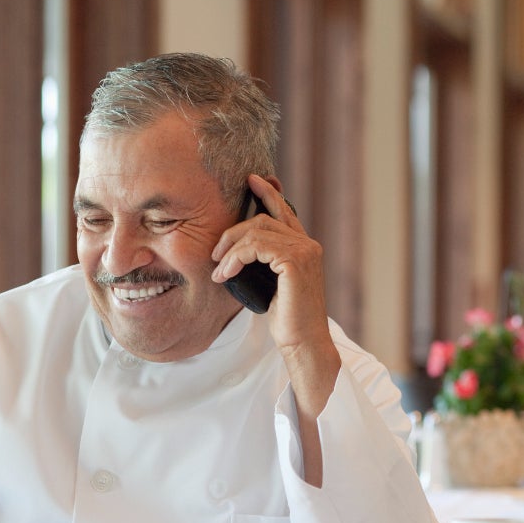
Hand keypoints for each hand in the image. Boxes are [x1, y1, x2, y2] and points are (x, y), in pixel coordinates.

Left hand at [210, 174, 332, 351]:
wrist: (303, 342)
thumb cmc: (287, 319)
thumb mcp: (272, 284)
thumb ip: (264, 262)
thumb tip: (237, 250)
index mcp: (305, 248)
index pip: (284, 211)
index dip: (268, 193)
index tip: (251, 180)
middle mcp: (308, 244)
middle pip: (263, 219)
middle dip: (233, 233)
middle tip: (215, 254)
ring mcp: (304, 251)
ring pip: (257, 231)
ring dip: (230, 249)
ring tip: (218, 270)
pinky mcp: (295, 261)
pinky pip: (256, 246)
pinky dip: (235, 258)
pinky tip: (225, 273)